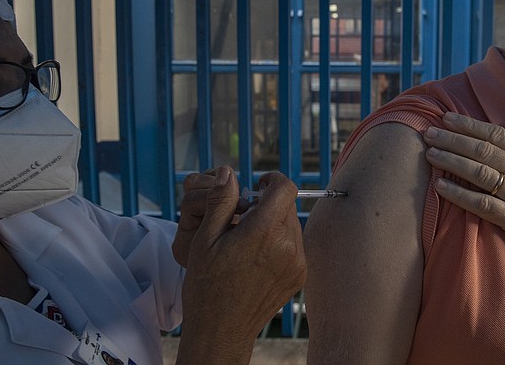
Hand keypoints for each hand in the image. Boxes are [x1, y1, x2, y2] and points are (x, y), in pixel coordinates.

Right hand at [175, 167, 305, 364]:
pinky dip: (280, 242)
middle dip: (268, 203)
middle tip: (243, 217)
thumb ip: (221, 202)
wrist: (221, 330)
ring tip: (249, 240)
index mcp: (264, 232)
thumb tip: (228, 173)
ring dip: (275, 222)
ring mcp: (297, 262)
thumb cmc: (207, 285)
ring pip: (292, 224)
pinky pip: (295, 245)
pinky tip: (258, 257)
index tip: (257, 185)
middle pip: (288, 205)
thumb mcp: (205, 239)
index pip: (285, 188)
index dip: (271, 180)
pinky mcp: (300, 276)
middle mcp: (288, 246)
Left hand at [422, 113, 504, 316]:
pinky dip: (459, 194)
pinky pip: (481, 204)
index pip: (495, 135)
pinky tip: (440, 187)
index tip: (447, 118)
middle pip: (482, 150)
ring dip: (451, 162)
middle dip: (452, 139)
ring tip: (429, 154)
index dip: (469, 125)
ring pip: (478, 172)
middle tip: (428, 133)